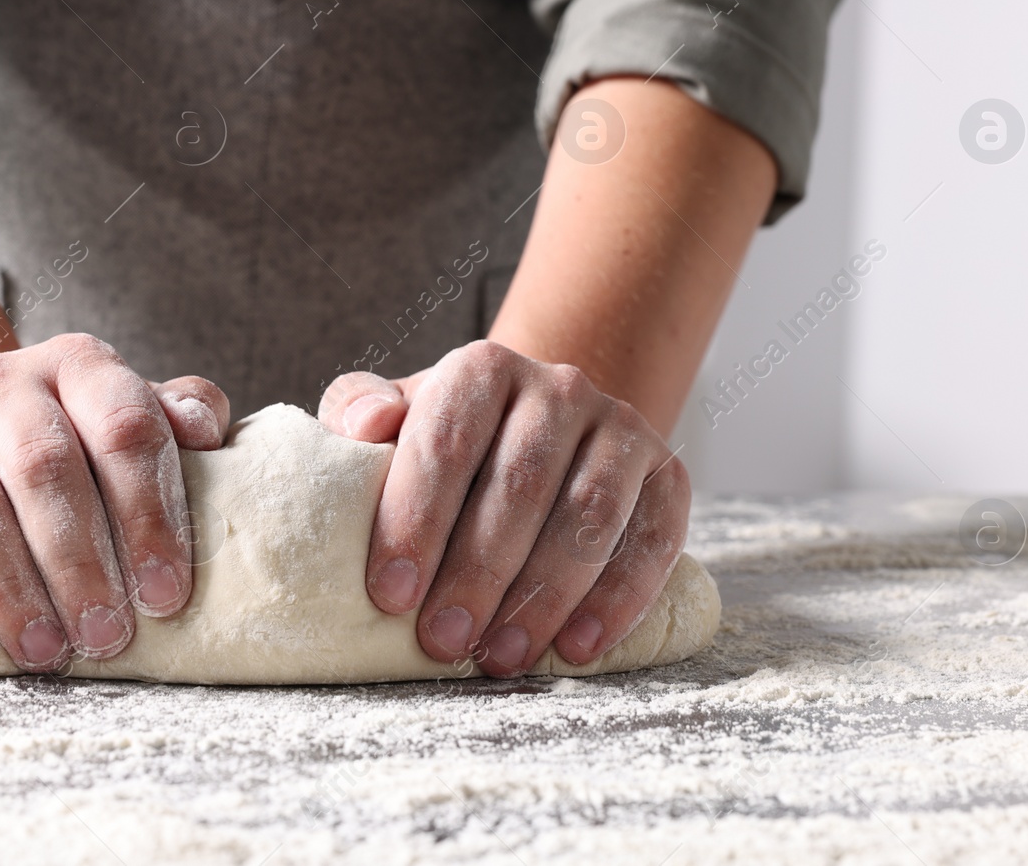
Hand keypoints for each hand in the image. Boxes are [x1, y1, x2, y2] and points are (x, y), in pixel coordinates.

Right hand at [0, 333, 229, 671]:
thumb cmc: (70, 441)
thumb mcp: (129, 420)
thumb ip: (179, 419)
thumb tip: (206, 434)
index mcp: (80, 365)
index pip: (124, 427)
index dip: (149, 514)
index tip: (165, 594)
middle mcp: (1, 379)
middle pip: (43, 465)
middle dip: (79, 562)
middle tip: (107, 637)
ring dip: (8, 586)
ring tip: (45, 652)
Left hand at [319, 340, 688, 676]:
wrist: (538, 435)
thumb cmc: (450, 443)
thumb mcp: (394, 418)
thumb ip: (359, 409)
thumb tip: (365, 424)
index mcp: (483, 369)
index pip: (447, 441)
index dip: (416, 519)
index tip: (390, 594)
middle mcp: (560, 387)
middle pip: (520, 483)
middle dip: (477, 572)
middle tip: (443, 641)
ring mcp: (622, 428)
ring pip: (589, 513)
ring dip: (544, 595)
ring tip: (502, 658)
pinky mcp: (668, 476)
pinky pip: (654, 539)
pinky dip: (618, 600)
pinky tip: (576, 648)